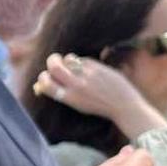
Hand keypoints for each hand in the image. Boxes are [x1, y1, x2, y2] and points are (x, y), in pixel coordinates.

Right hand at [36, 54, 165, 139]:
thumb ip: (63, 94)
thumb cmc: (100, 106)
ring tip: (71, 63)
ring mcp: (86, 75)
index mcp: (69, 98)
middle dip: (51, 61)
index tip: (46, 76)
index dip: (42, 78)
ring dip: (66, 59)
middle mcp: (76, 85)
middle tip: (54, 61)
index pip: (46, 83)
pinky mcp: (96, 67)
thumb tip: (43, 85)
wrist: (123, 105)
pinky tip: (86, 67)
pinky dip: (80, 61)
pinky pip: (82, 59)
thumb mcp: (78, 105)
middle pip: (53, 66)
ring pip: (67, 59)